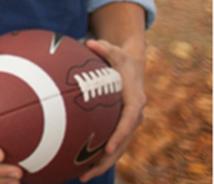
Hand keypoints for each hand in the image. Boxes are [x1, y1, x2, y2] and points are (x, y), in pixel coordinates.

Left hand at [78, 39, 145, 181]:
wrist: (133, 67)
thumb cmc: (121, 59)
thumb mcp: (115, 51)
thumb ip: (105, 48)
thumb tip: (91, 43)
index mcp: (135, 101)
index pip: (129, 121)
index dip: (120, 135)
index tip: (109, 146)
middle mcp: (133, 117)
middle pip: (122, 143)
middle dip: (107, 159)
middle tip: (88, 172)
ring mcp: (126, 125)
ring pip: (117, 149)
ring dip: (101, 164)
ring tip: (82, 177)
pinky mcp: (118, 128)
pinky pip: (110, 145)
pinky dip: (98, 157)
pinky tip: (79, 167)